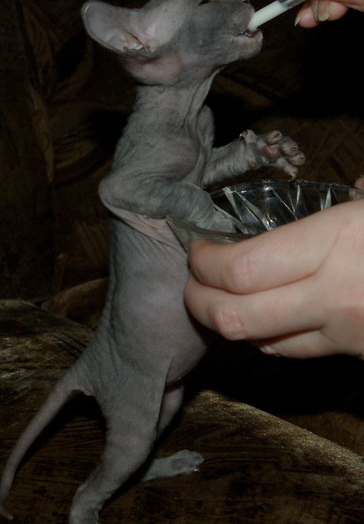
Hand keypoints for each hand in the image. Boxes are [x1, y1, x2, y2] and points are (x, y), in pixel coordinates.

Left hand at [185, 197, 363, 358]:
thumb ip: (357, 198)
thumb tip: (353, 186)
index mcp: (335, 241)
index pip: (244, 266)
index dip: (207, 263)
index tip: (197, 249)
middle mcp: (334, 294)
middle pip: (238, 316)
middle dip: (199, 302)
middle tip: (192, 282)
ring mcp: (345, 333)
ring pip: (263, 343)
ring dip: (231, 322)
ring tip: (220, 299)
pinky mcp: (358, 354)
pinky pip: (299, 352)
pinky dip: (270, 336)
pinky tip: (266, 318)